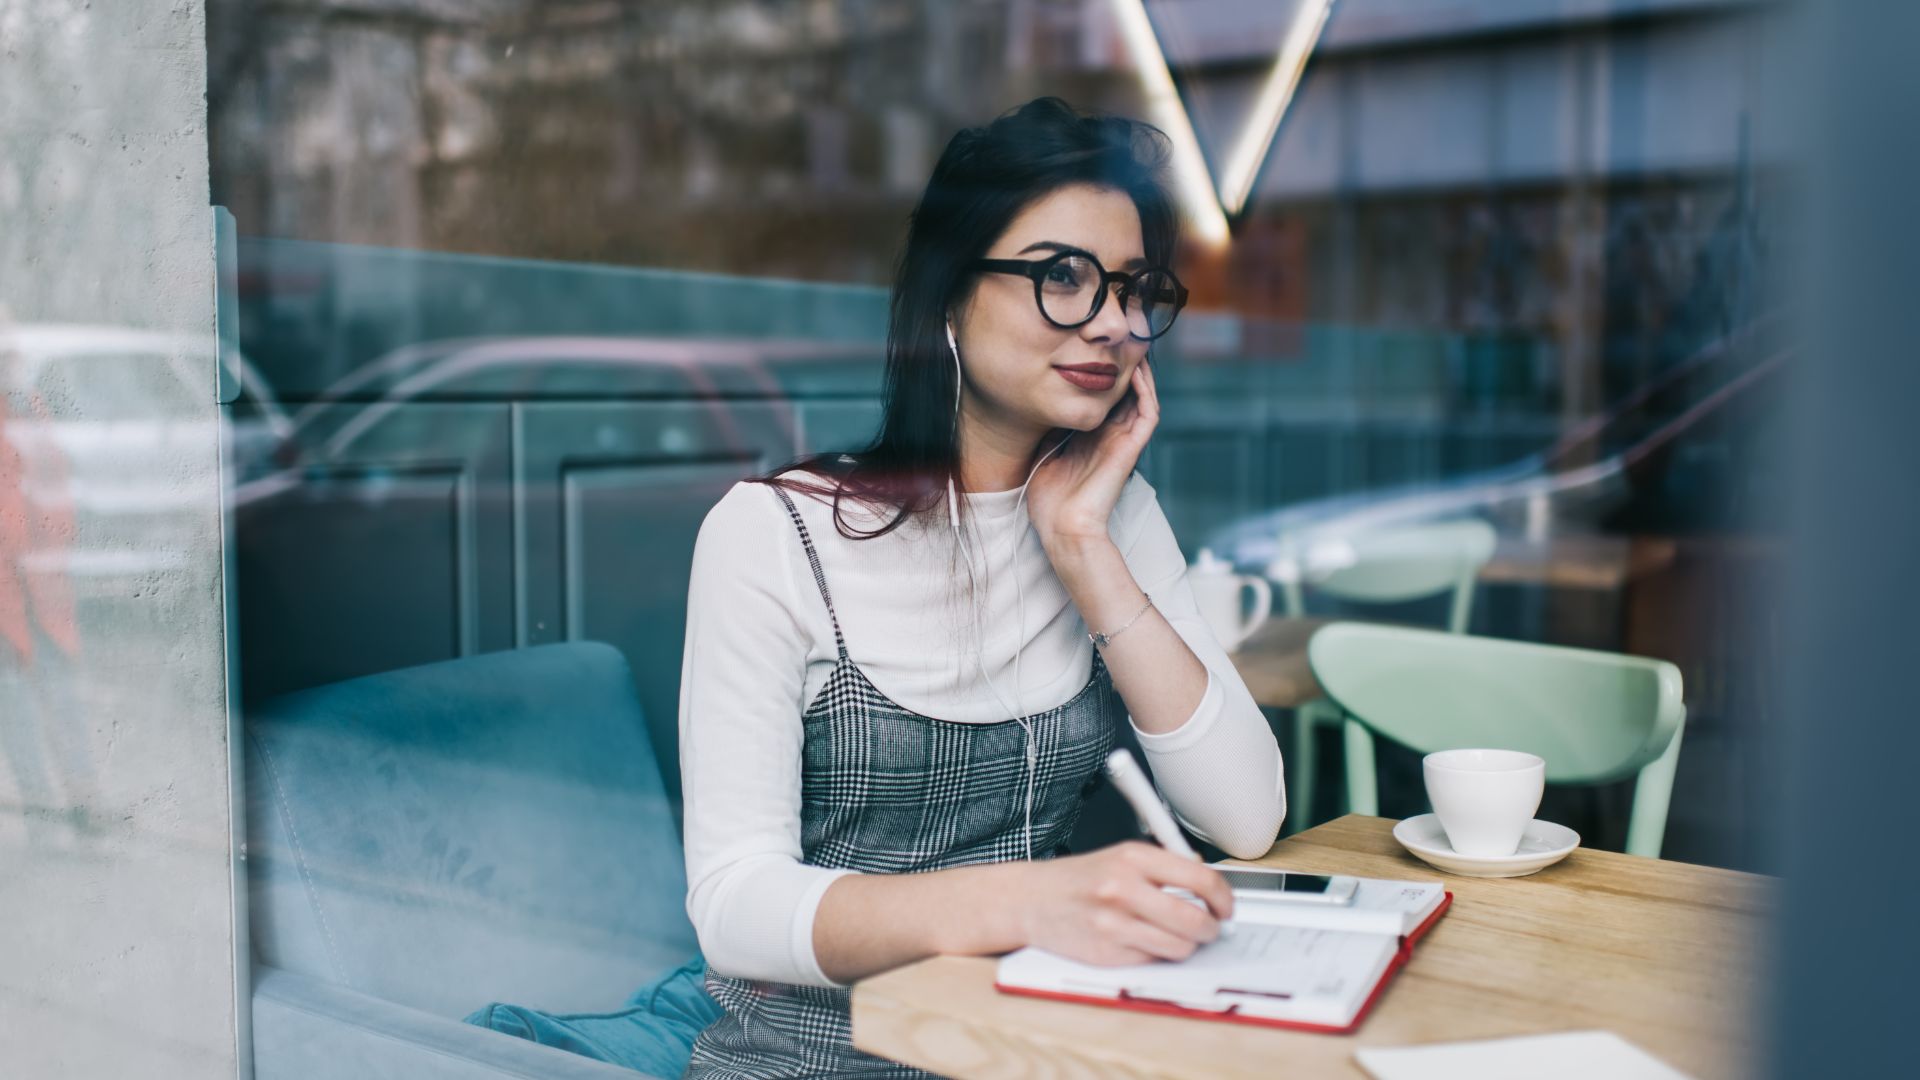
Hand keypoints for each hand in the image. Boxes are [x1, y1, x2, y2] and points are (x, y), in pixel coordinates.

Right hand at [1017, 840, 1233, 965]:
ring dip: (1187, 946)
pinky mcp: (1106, 953)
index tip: (1227, 907)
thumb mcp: (1120, 858)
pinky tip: (1143, 942)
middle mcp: (1123, 888)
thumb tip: (1209, 885)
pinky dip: (1156, 955)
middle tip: (1211, 928)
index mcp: (1132, 857)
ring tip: (1177, 937)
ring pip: (1179, 946)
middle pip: (1194, 919)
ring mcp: (1113, 923)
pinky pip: (1152, 961)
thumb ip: (1164, 868)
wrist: (1030, 900)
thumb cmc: (1079, 879)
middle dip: (1211, 929)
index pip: (1200, 879)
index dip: (1224, 898)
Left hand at [1026, 357, 1159, 545]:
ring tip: (1133, 345)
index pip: (1101, 399)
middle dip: (1121, 366)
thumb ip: (1046, 429)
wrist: (1062, 527)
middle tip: (1115, 338)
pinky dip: (1146, 390)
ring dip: (1139, 373)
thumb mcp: (1041, 453)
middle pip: (1124, 393)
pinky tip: (1138, 370)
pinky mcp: (1132, 448)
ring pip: (1141, 398)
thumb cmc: (1049, 501)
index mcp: (1090, 438)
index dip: (1099, 374)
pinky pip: (1147, 413)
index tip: (1089, 348)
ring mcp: (1123, 442)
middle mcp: (1110, 437)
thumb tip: (1035, 403)